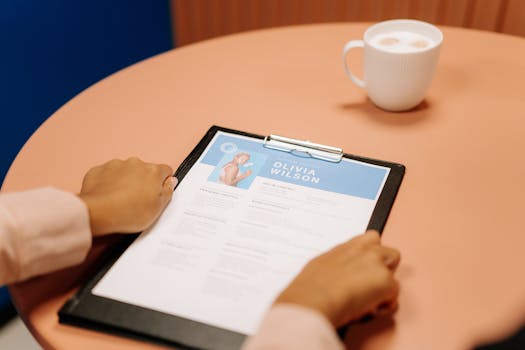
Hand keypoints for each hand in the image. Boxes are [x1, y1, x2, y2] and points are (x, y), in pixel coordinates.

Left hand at [78, 157, 176, 235]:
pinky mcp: (99, 170)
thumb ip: (167, 191)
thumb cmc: (130, 212)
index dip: (163, 182)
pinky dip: (108, 183)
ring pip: (125, 171)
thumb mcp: (158, 208)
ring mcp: (116, 165)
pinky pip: (107, 174)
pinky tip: (107, 197)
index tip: (158, 191)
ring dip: (125, 181)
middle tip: (138, 200)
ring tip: (121, 200)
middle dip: (142, 181)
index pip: (165, 170)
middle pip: (144, 170)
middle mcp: (135, 163)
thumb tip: (170, 181)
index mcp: (153, 171)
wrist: (100, 213)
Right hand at [275, 230, 399, 327]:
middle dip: (385, 269)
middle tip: (370, 286)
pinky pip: (394, 298)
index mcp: (348, 247)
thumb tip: (337, 277)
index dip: (370, 256)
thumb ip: (336, 265)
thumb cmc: (308, 288)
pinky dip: (383, 307)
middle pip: (390, 253)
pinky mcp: (386, 282)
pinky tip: (366, 312)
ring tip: (368, 301)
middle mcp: (365, 250)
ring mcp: (378, 264)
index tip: (364, 270)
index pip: (370, 240)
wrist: (313, 299)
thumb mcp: (319, 266)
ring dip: (385, 287)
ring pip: (394, 275)